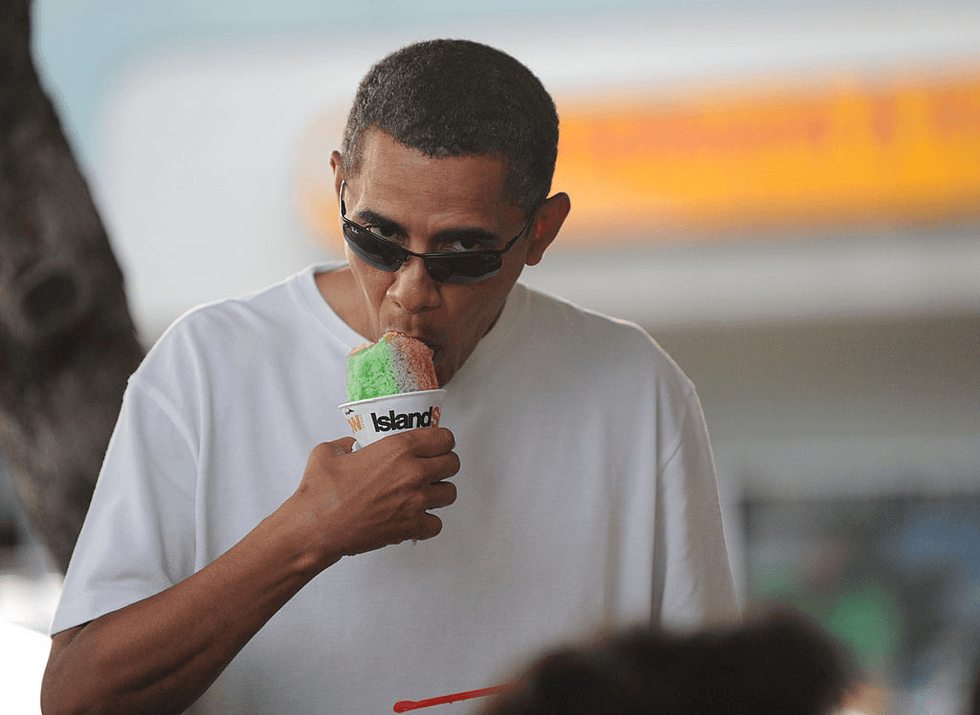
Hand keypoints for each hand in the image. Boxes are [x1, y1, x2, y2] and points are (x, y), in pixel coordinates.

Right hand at [289, 427, 459, 567]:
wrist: (315, 527)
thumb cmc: (321, 492)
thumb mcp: (330, 451)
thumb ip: (347, 443)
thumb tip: (353, 446)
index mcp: (398, 448)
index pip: (444, 438)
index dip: (442, 441)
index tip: (436, 446)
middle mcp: (412, 472)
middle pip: (453, 464)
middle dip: (445, 465)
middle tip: (433, 469)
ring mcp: (415, 501)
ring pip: (450, 493)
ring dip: (439, 493)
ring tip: (425, 494)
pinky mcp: (411, 526)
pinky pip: (437, 524)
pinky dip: (429, 522)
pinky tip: (416, 518)